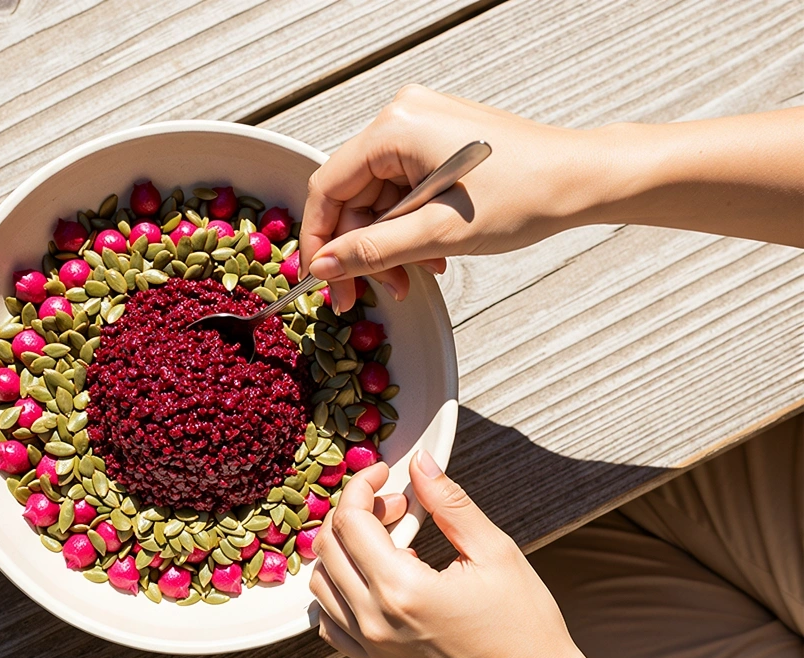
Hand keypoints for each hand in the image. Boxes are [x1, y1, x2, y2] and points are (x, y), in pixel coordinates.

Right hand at [300, 85, 597, 310]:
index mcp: (395, 128)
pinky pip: (403, 191)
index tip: (322, 280)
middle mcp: (402, 118)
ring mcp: (421, 128)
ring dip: (390, 245)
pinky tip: (430, 254)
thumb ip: (372, 252)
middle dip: (362, 249)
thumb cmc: (526, 193)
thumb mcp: (438, 234)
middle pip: (354, 196)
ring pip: (379, 199)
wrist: (584, 179)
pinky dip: (410, 227)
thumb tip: (323, 268)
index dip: (319, 240)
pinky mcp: (438, 143)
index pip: (328, 187)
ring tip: (415, 276)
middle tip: (371, 293)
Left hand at [309, 452, 581, 657]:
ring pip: (322, 583)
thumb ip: (450, 502)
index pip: (350, 521)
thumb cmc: (526, 624)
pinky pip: (330, 622)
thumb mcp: (494, 551)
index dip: (361, 486)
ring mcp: (372, 647)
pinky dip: (339, 590)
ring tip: (391, 540)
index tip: (384, 473)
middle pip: (329, 547)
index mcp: (403, 590)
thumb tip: (420, 460)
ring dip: (344, 549)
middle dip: (356, 512)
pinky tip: (374, 577)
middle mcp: (376, 621)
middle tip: (399, 504)